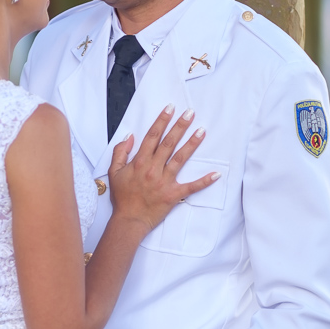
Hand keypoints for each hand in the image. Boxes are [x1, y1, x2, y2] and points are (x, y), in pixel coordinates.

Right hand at [108, 105, 217, 232]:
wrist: (129, 220)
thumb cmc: (122, 197)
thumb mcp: (114, 172)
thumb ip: (120, 152)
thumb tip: (129, 137)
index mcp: (140, 162)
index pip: (152, 136)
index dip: (162, 121)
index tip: (170, 109)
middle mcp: (153, 168)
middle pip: (168, 143)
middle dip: (180, 126)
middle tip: (190, 113)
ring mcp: (165, 181)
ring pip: (180, 158)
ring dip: (192, 144)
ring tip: (202, 131)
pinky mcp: (174, 194)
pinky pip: (191, 187)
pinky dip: (204, 181)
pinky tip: (215, 174)